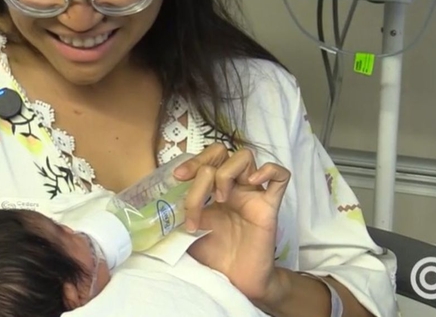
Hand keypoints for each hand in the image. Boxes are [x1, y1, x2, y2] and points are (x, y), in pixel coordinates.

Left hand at [173, 144, 290, 302]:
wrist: (236, 282)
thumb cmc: (214, 256)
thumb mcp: (187, 232)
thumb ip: (177, 214)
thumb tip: (154, 205)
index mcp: (213, 190)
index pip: (205, 160)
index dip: (191, 162)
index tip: (177, 177)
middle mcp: (233, 187)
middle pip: (222, 152)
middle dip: (203, 162)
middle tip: (190, 180)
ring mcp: (252, 194)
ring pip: (245, 157)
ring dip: (226, 172)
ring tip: (219, 198)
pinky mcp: (269, 207)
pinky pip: (281, 177)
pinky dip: (268, 170)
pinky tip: (252, 182)